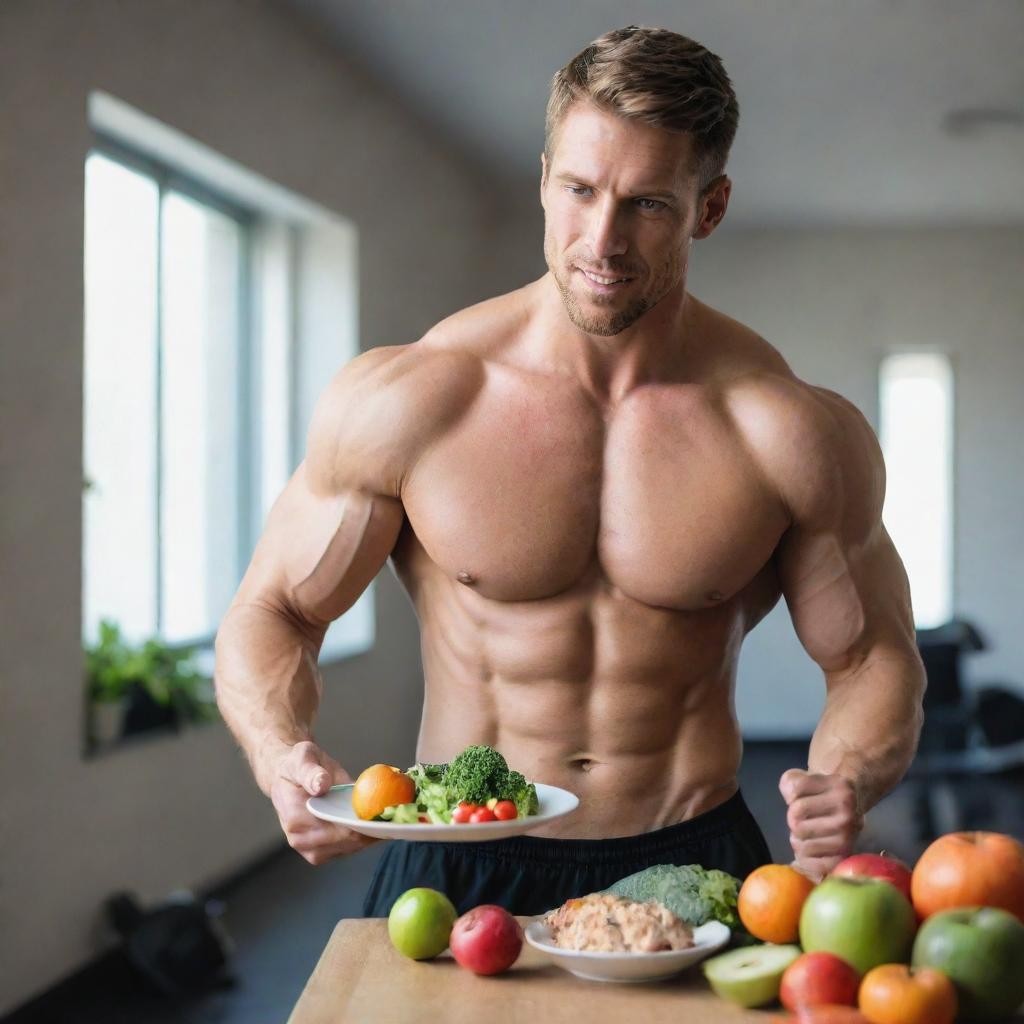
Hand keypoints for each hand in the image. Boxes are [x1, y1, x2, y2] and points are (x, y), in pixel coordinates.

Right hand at [269, 740, 379, 864]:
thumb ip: (310, 772)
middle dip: (373, 831)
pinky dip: (364, 839)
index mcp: (295, 818)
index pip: (337, 829)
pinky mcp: (320, 852)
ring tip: (391, 821)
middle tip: (397, 818)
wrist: (286, 777)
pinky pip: (348, 848)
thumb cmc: (296, 765)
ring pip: (351, 848)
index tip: (386, 814)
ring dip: (371, 837)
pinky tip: (378, 825)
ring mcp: (310, 849)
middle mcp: (301, 840)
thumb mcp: (302, 757)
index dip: (363, 824)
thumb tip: (321, 784)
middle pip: (347, 842)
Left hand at [779, 768, 861, 880]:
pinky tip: (809, 849)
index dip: (790, 795)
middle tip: (803, 820)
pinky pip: (813, 865)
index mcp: (838, 786)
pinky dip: (804, 859)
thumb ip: (790, 782)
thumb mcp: (806, 777)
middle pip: (795, 817)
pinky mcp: (844, 857)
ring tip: (806, 834)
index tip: (799, 798)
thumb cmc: (822, 792)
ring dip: (797, 840)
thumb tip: (790, 799)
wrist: (852, 807)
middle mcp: (847, 812)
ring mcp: (848, 837)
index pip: (795, 789)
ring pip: (801, 842)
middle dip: (793, 819)